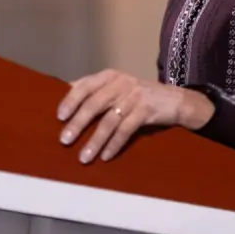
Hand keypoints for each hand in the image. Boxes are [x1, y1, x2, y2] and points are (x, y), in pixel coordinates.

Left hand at [56, 70, 215, 163]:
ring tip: (83, 157)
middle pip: (94, 104)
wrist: (175, 100)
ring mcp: (135, 96)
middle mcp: (121, 83)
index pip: (85, 85)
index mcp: (109, 76)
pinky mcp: (147, 111)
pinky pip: (126, 130)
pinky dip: (114, 144)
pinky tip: (106, 156)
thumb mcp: (117, 87)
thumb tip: (66, 94)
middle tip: (64, 140)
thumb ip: (96, 90)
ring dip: (95, 140)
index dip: (70, 100)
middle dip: (78, 123)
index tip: (59, 117)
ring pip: (109, 120)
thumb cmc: (139, 96)